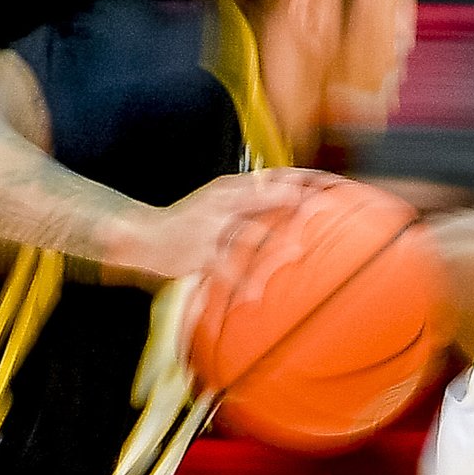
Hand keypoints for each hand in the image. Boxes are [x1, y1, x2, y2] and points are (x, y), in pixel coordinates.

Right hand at [105, 169, 329, 289]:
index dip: (300, 179)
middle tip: (324, 212)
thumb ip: (248, 200)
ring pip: (248, 234)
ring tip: (298, 254)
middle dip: (295, 203)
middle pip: (265, 198)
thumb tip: (288, 198)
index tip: (330, 185)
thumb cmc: (188, 221)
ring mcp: (210, 228)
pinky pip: (224, 270)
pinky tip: (257, 296)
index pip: (271, 177)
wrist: (144, 234)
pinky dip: (242, 283)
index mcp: (230, 187)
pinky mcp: (198, 254)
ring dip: (273, 244)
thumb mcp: (217, 201)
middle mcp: (222, 202)